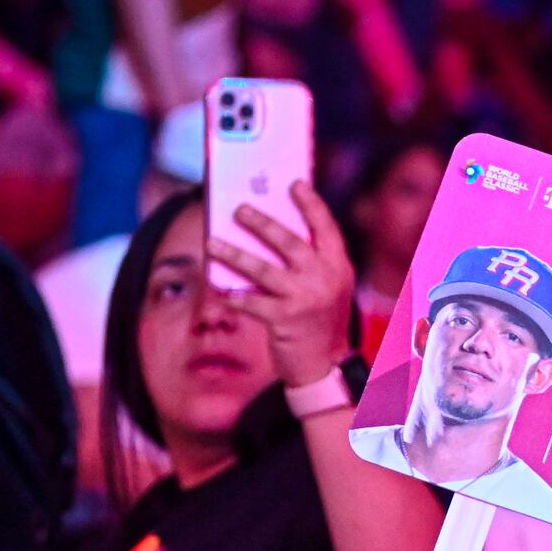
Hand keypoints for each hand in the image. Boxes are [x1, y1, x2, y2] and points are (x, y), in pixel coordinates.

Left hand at [207, 180, 357, 387]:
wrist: (325, 366)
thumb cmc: (320, 321)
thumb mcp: (328, 287)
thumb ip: (312, 261)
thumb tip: (273, 230)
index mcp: (338, 267)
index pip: (326, 227)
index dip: (310, 204)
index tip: (294, 184)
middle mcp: (324, 279)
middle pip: (289, 241)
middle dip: (261, 223)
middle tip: (238, 209)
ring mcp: (304, 299)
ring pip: (262, 269)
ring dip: (233, 253)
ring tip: (212, 243)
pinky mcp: (284, 320)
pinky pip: (250, 300)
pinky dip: (233, 294)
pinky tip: (221, 289)